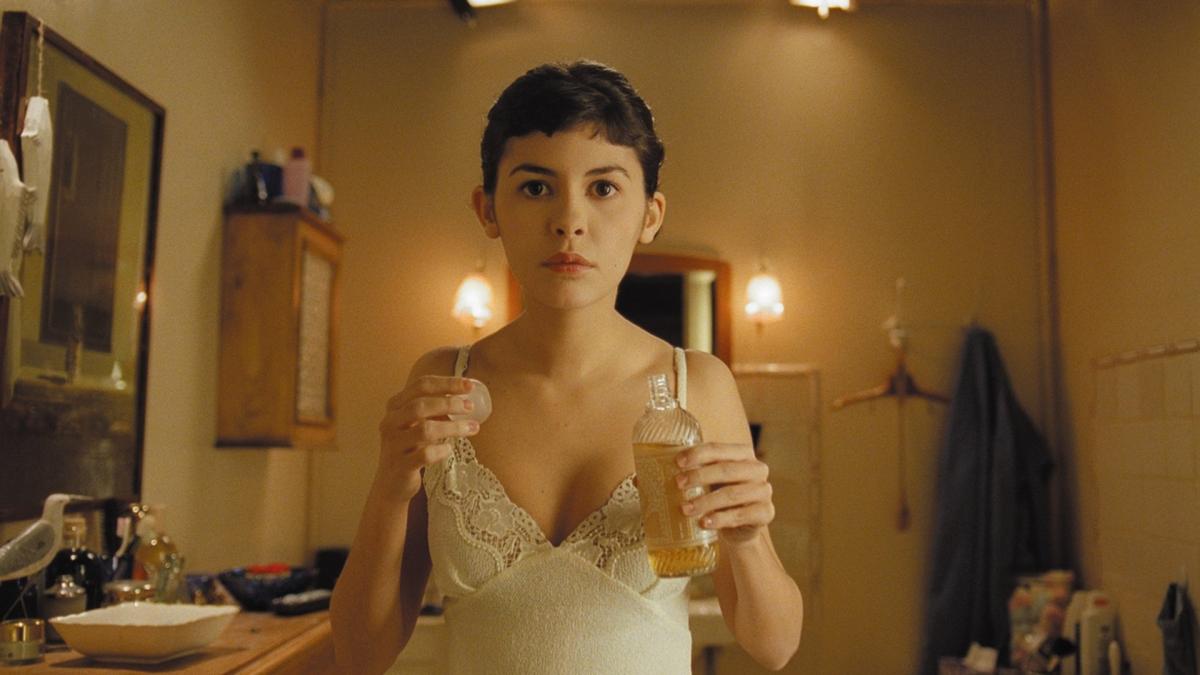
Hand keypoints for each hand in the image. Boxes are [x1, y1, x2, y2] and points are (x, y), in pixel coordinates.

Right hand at [377, 375, 479, 499]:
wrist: (392, 483)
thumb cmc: (410, 448)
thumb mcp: (418, 424)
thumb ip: (434, 410)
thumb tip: (464, 400)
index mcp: (395, 406)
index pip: (421, 386)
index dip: (447, 383)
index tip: (469, 385)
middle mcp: (390, 422)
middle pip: (420, 405)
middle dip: (449, 403)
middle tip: (470, 407)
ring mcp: (394, 445)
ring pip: (425, 430)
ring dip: (452, 427)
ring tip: (472, 428)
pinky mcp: (401, 465)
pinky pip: (424, 455)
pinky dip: (441, 450)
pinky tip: (449, 450)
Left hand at [674, 443, 773, 546]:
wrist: (739, 527)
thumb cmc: (719, 495)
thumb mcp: (708, 480)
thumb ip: (692, 471)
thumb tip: (649, 474)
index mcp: (743, 454)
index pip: (719, 449)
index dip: (698, 454)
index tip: (678, 463)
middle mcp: (757, 469)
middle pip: (726, 469)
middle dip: (700, 476)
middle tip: (678, 485)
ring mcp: (764, 491)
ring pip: (732, 494)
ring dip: (706, 501)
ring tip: (686, 509)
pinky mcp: (766, 513)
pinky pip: (742, 515)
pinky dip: (720, 519)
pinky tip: (704, 523)